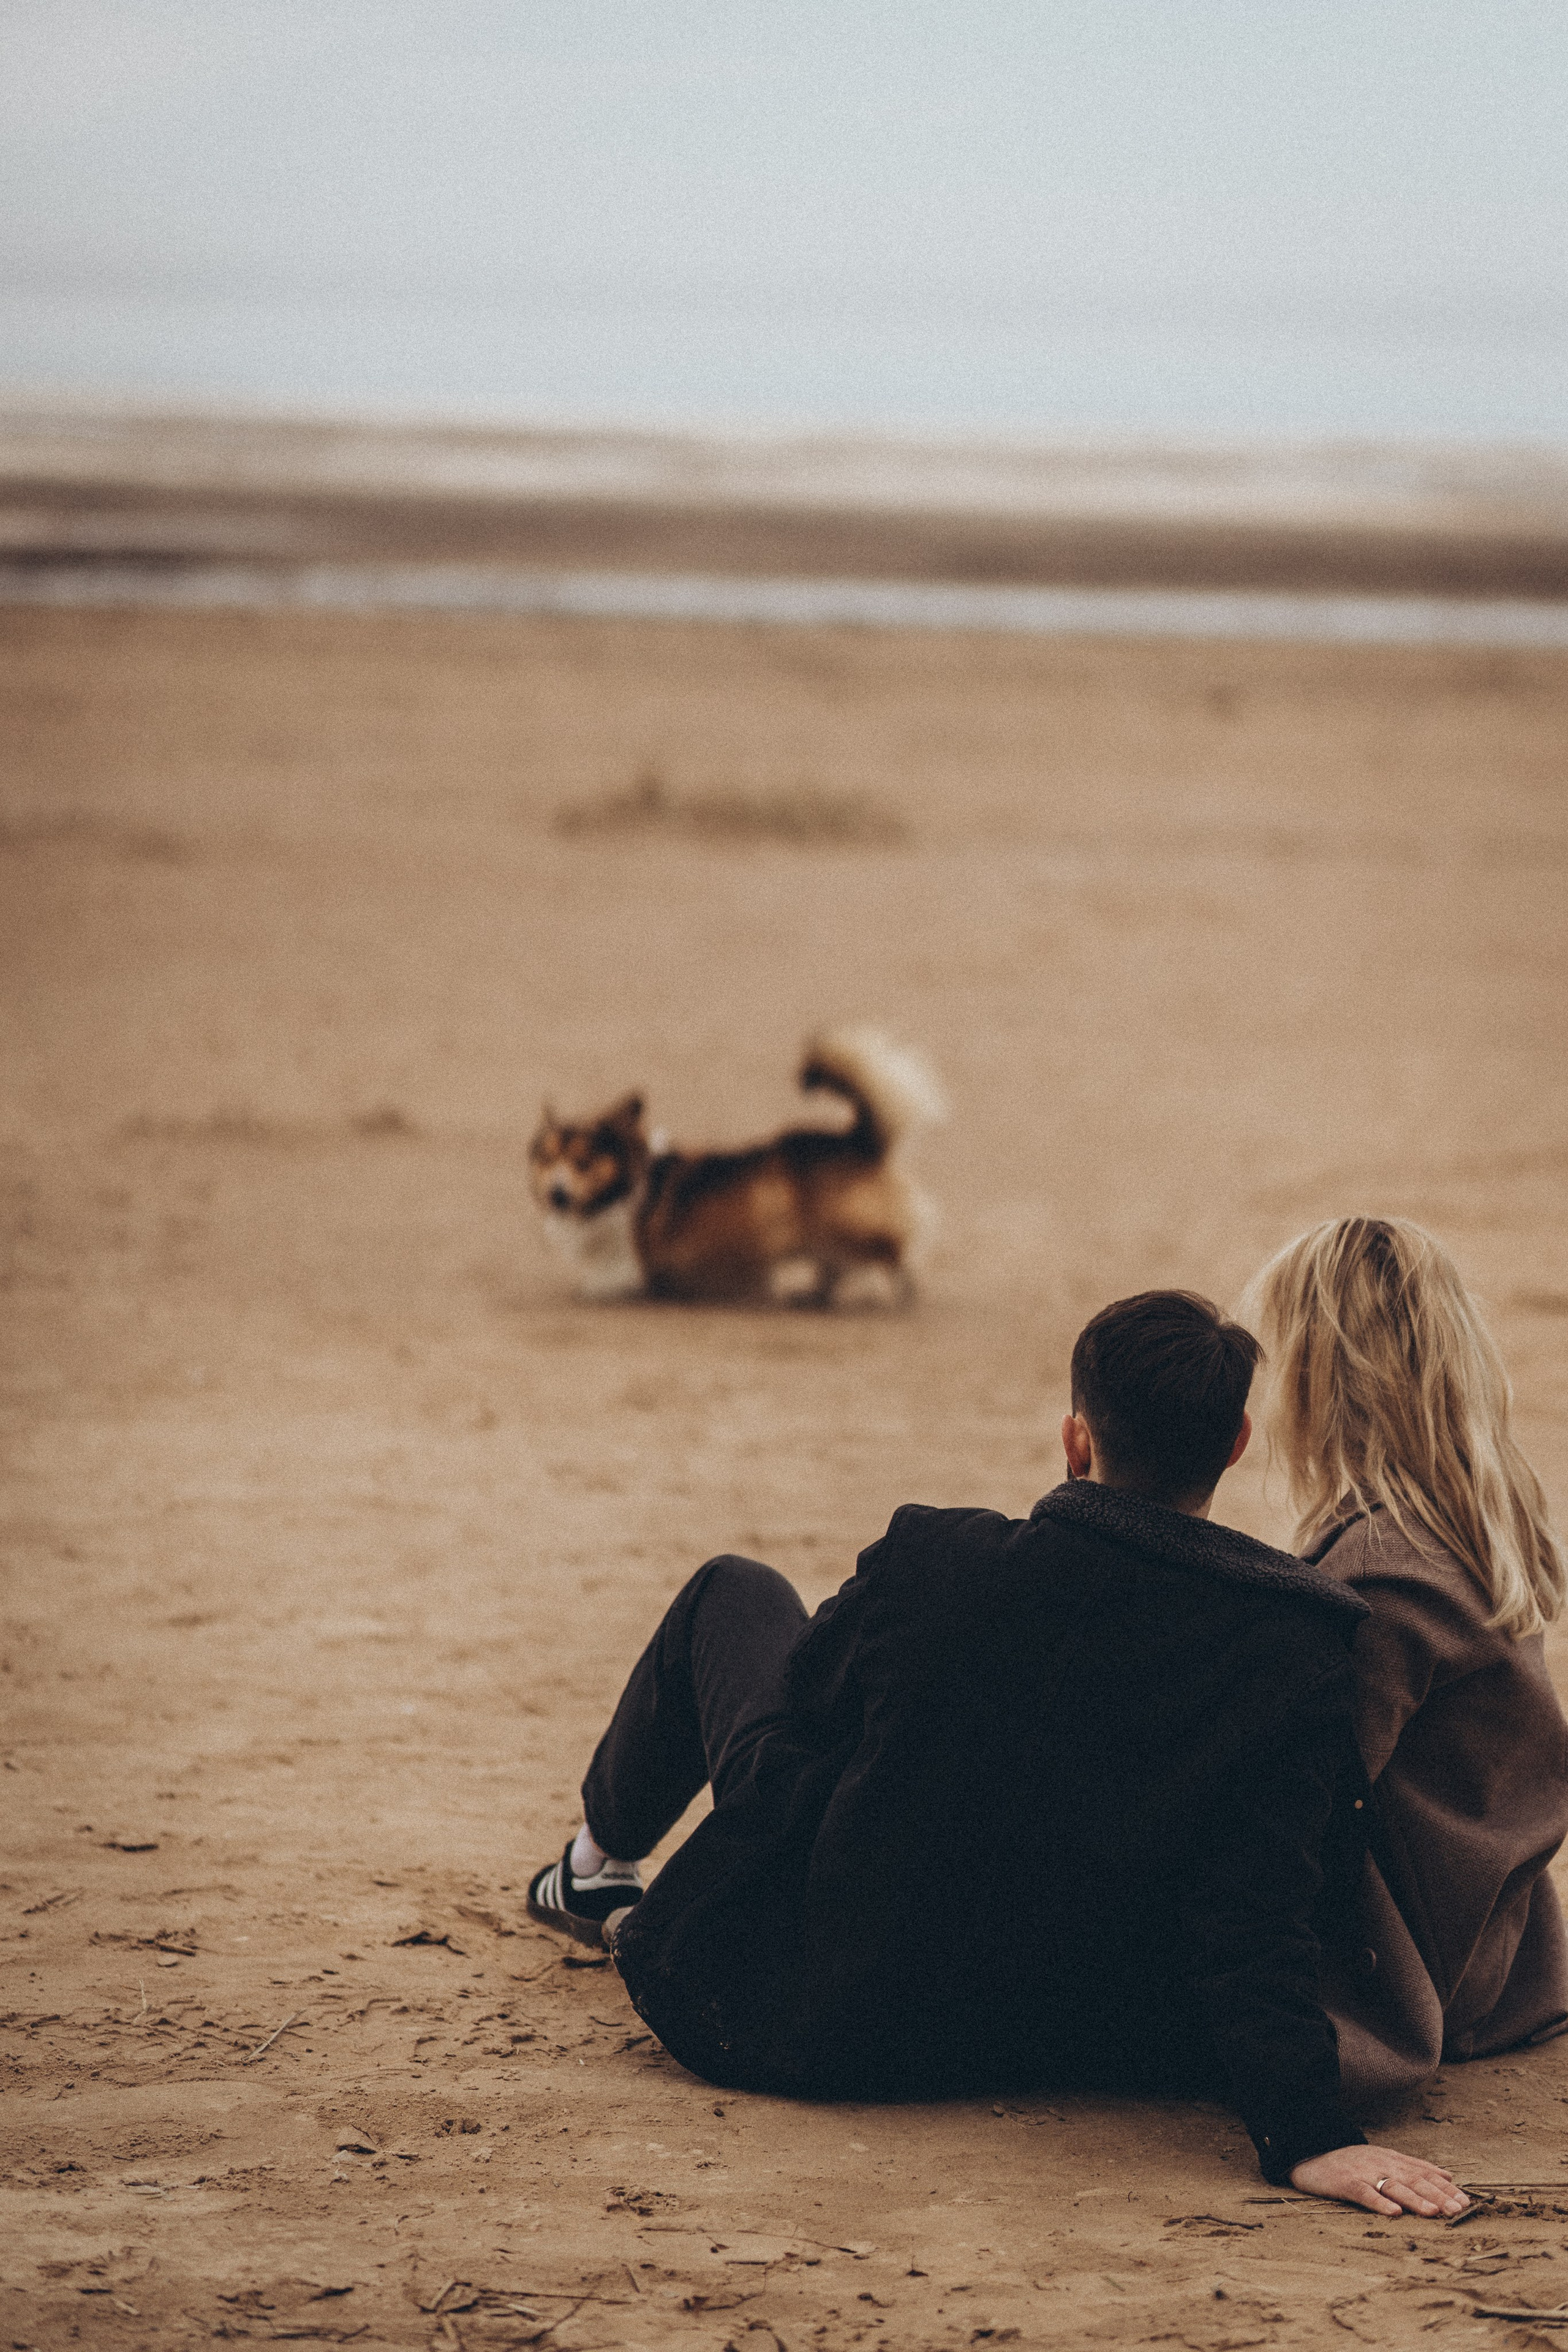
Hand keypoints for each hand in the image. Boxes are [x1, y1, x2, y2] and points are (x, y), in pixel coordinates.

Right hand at [1289, 2144, 1467, 2216]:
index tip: (1466, 2201)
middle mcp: (1382, 2163)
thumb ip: (1415, 2166)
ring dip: (1415, 2199)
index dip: (1445, 2187)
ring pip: (1393, 2186)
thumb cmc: (1351, 2163)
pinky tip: (1393, 2213)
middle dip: (1438, 2195)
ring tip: (1433, 2212)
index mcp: (1392, 2159)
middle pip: (1414, 2179)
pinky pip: (1364, 2193)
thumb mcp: (1384, 2159)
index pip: (1424, 2172)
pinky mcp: (1345, 2182)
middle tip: (1458, 2209)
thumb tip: (1448, 2174)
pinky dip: (1379, 2202)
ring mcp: (1363, 2172)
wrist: (1310, 2155)